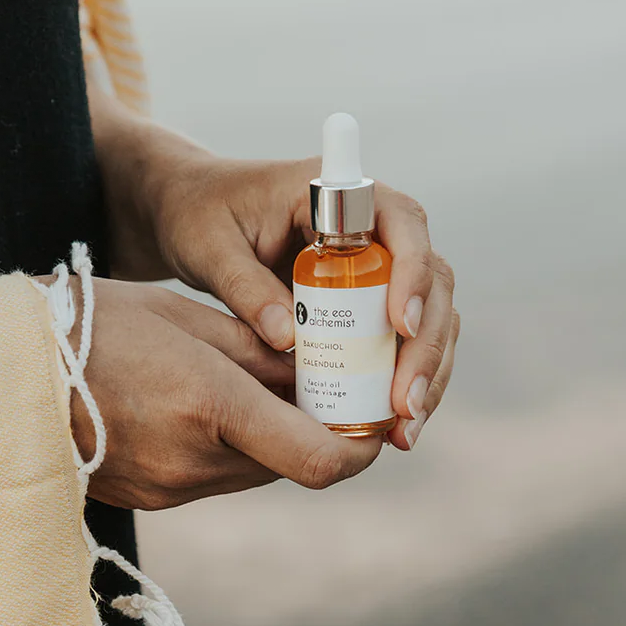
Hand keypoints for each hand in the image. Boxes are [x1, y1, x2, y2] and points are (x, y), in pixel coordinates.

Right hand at [50, 277, 382, 509]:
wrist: (3, 373)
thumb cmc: (92, 325)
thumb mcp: (186, 319)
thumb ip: (262, 351)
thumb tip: (323, 371)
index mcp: (210, 406)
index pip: (319, 458)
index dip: (360, 449)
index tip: (373, 423)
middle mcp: (195, 461)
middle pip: (293, 465)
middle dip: (317, 433)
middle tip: (323, 390)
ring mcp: (170, 489)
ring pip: (256, 472)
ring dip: (272, 439)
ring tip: (256, 390)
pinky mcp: (151, 499)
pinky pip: (216, 478)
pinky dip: (229, 448)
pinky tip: (205, 408)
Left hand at [91, 89, 458, 450]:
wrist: (194, 217)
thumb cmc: (199, 216)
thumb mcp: (210, 246)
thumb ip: (245, 286)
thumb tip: (289, 341)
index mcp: (341, 193)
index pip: (404, 223)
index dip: (413, 274)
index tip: (401, 325)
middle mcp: (375, 227)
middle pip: (432, 280)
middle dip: (427, 346)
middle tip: (404, 403)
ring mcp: (380, 267)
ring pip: (431, 318)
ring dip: (426, 376)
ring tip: (404, 432)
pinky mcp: (370, 304)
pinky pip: (405, 343)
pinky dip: (405, 384)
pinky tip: (394, 431)